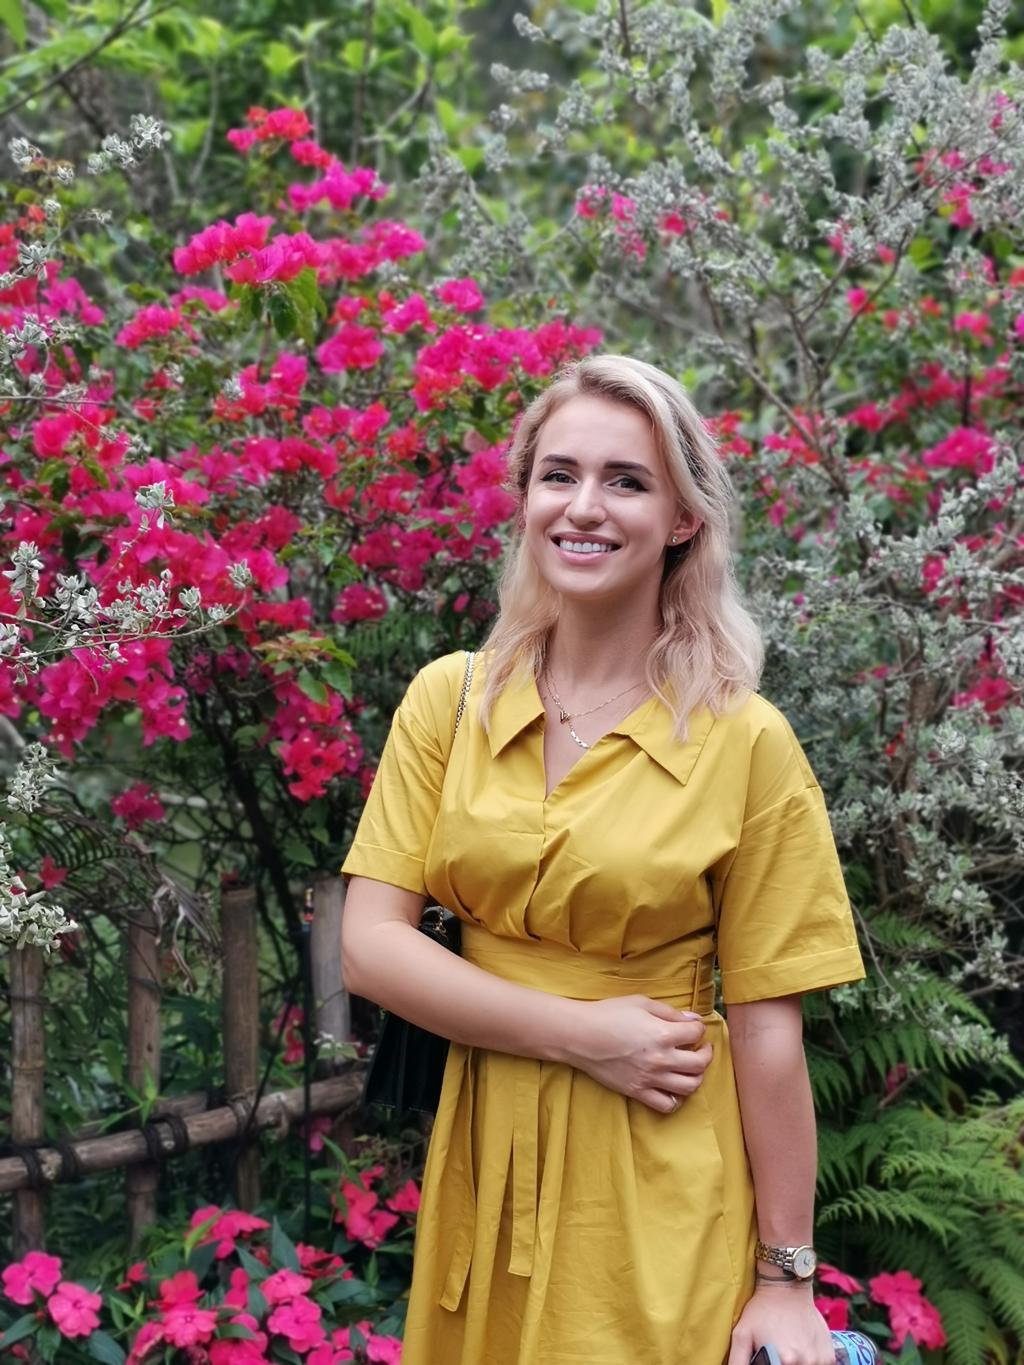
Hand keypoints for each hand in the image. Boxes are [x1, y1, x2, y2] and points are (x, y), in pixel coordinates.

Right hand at [566, 995, 712, 1112]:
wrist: (580, 1035)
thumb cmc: (608, 1014)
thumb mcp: (641, 1003)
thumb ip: (669, 1012)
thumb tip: (692, 1019)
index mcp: (663, 1034)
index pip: (696, 1033)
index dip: (698, 1027)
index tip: (693, 1026)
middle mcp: (661, 1059)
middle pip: (700, 1064)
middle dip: (706, 1054)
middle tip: (702, 1048)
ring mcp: (650, 1078)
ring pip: (689, 1086)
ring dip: (696, 1076)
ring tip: (691, 1067)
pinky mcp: (638, 1092)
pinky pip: (667, 1105)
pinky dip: (676, 1099)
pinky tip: (673, 1086)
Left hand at [726, 1282, 833, 1364]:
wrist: (787, 1288)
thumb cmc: (761, 1311)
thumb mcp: (741, 1334)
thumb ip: (738, 1361)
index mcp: (784, 1361)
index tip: (770, 1359)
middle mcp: (805, 1362)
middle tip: (778, 1354)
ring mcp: (820, 1360)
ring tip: (787, 1350)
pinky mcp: (829, 1356)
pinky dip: (810, 1364)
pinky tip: (801, 1351)